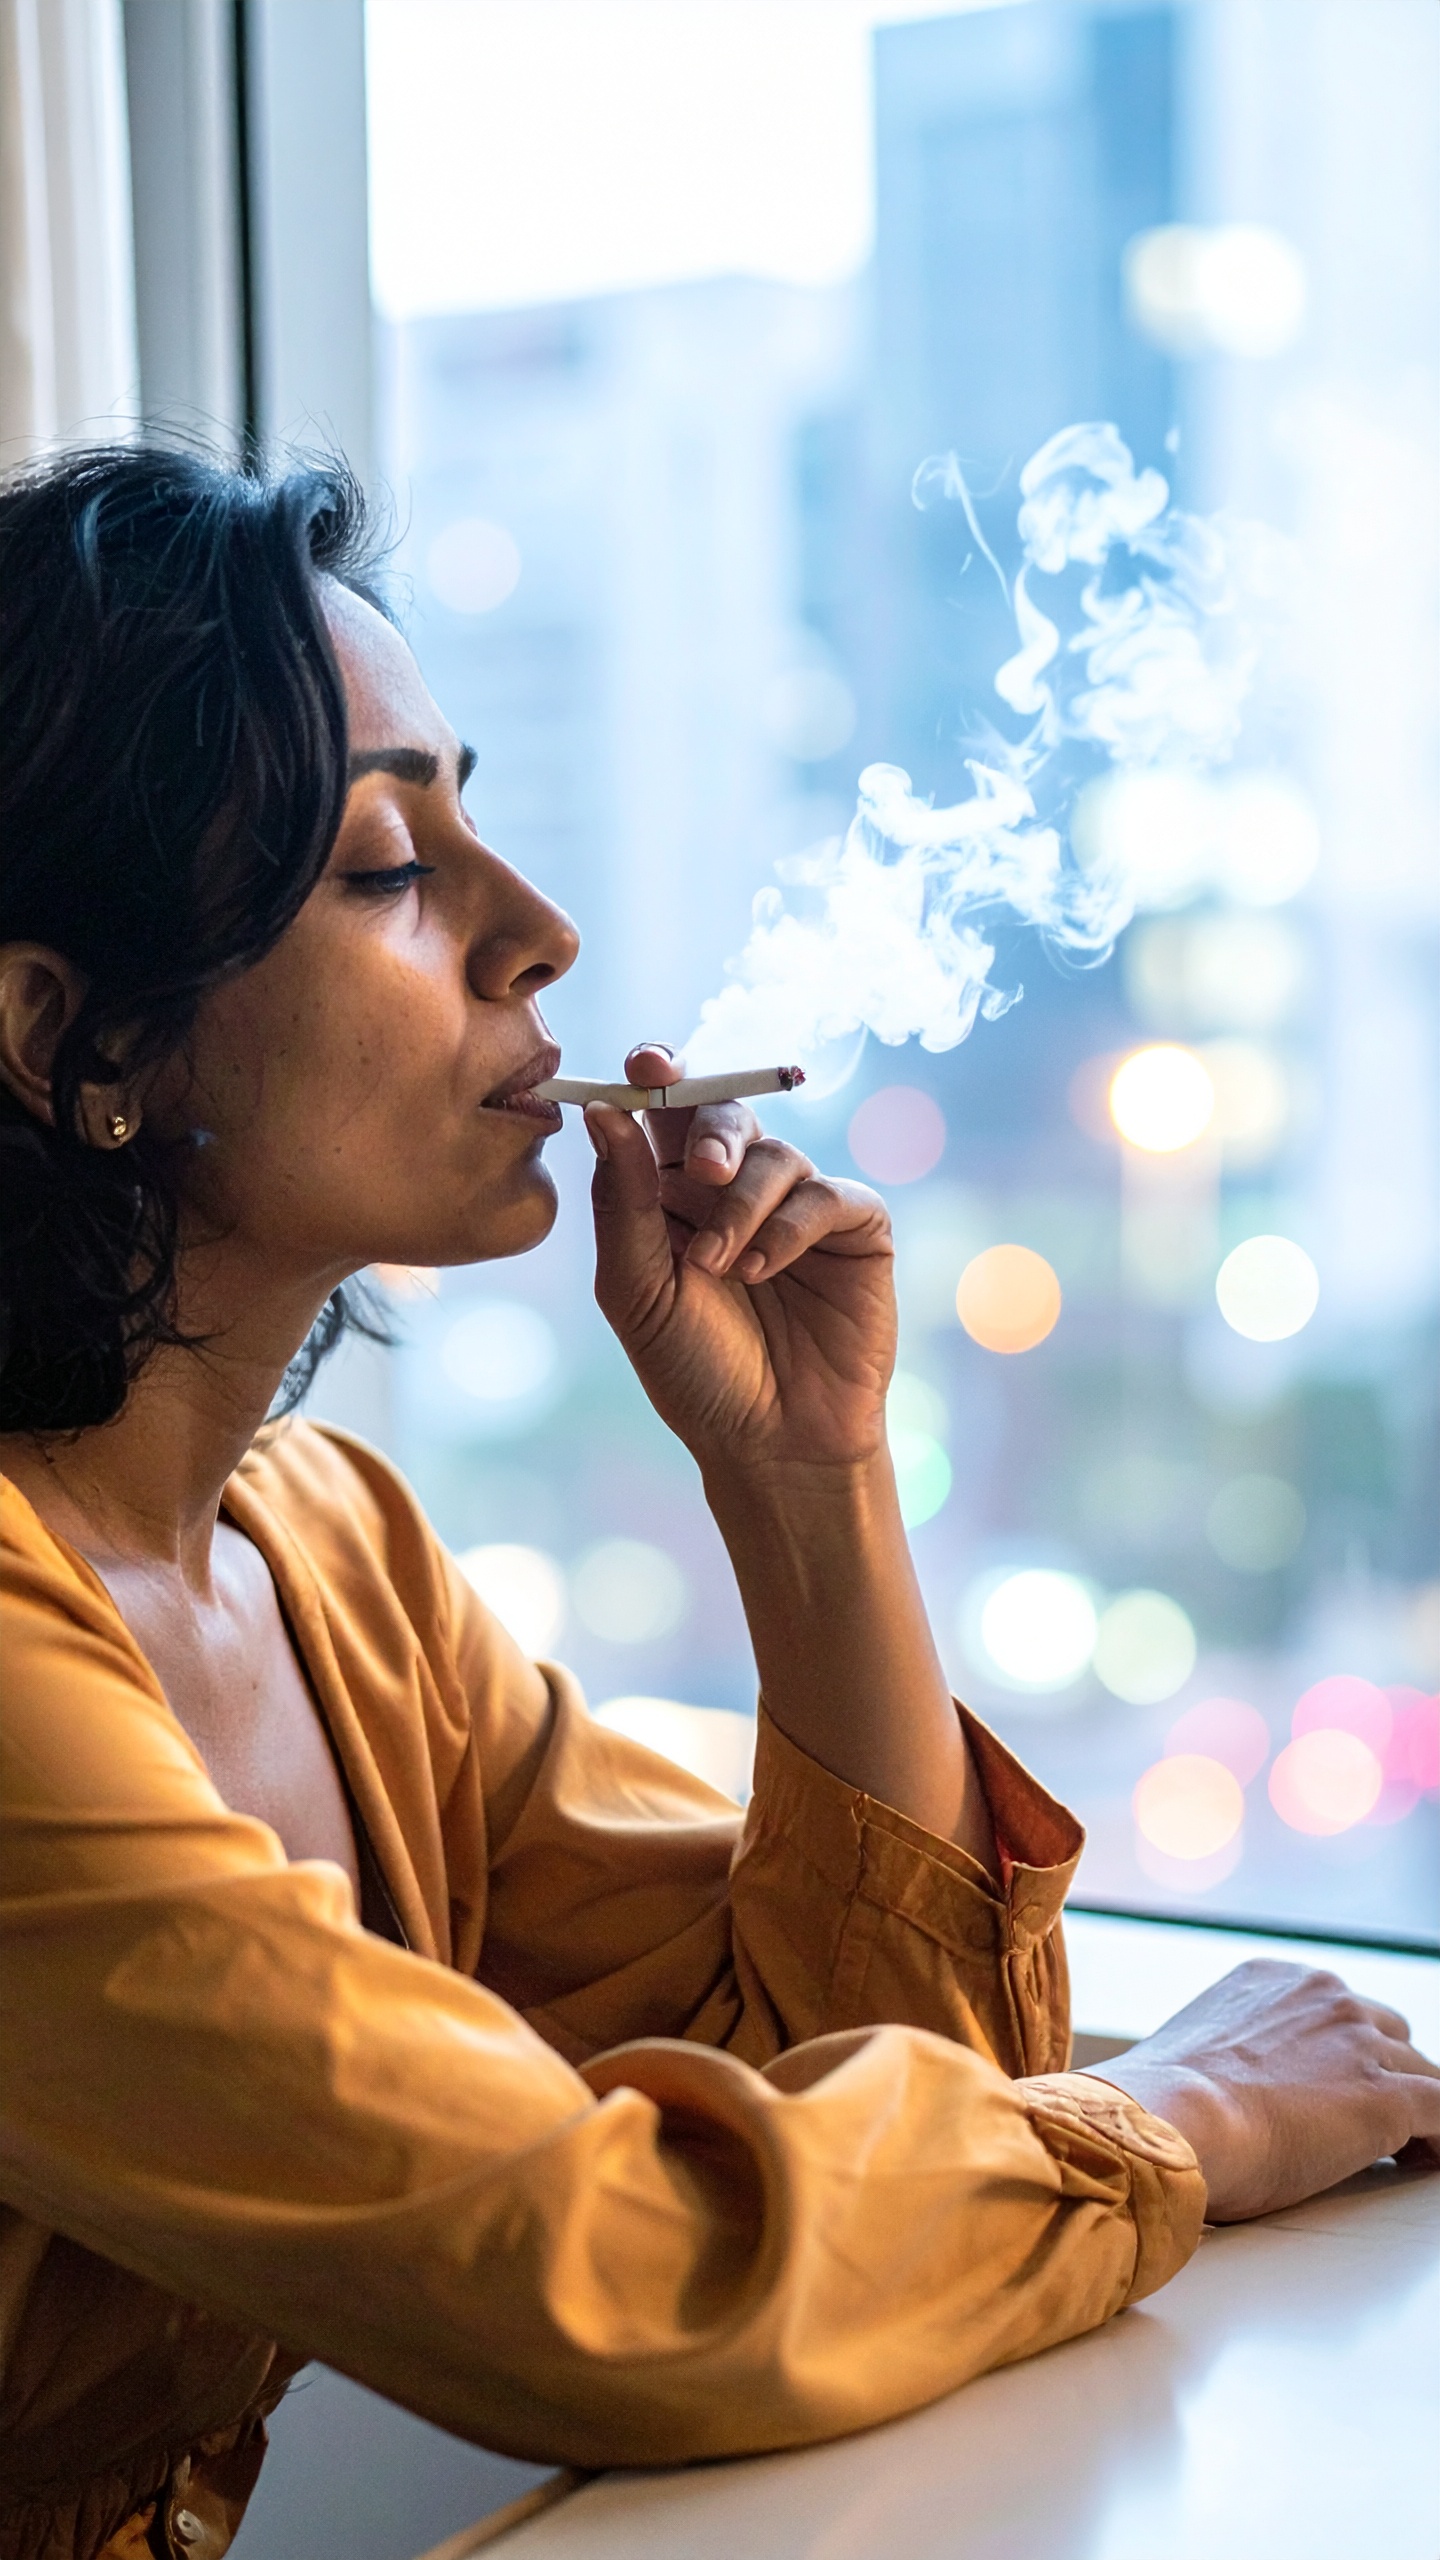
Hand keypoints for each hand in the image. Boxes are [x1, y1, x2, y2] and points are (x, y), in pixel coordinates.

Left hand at [587, 1045, 895, 1480]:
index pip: (664, 1112)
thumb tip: (604, 1109)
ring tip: (723, 1268)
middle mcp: (737, 1189)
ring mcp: (800, 1207)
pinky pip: (829, 1196)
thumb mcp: (638, 1290)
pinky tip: (764, 1270)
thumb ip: (622, 1201)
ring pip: (777, 1155)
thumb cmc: (695, 1371)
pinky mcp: (857, 1232)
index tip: (644, 1064)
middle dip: (712, 1133)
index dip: (657, 1077)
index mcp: (673, 1194)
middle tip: (704, 1174)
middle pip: (723, 1114)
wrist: (769, 1442)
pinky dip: (792, 1226)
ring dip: (743, 1206)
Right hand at [1085, 1959, 1439, 2221]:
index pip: (1335, 2011)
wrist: (1170, 2119)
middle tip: (1371, 2125)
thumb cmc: (1165, 2107)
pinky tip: (1429, 2163)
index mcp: (1272, 1979)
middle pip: (1387, 2033)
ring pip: (1421, 2073)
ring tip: (1406, 2154)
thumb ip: (1231, 2059)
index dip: (1344, 2057)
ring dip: (1415, 2111)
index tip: (1336, 2091)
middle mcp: (1323, 1995)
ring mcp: (1359, 2042)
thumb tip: (1226, 2097)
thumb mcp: (1198, 2055)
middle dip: (1381, 2075)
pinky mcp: (1386, 2097)